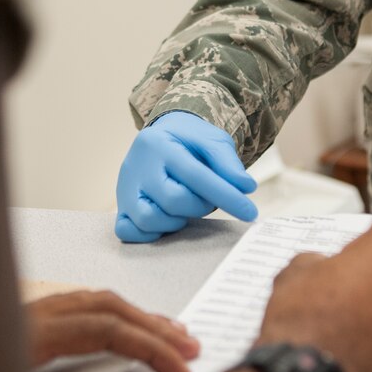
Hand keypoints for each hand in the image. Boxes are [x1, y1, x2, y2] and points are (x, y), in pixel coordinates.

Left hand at [26, 290, 199, 371]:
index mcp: (29, 333)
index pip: (108, 329)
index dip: (151, 348)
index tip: (178, 370)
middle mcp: (31, 317)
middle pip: (108, 307)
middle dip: (156, 327)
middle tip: (188, 347)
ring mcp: (26, 318)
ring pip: (95, 301)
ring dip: (138, 317)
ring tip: (167, 335)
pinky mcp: (22, 327)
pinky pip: (80, 309)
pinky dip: (112, 317)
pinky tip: (122, 330)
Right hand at [115, 112, 257, 242]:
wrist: (163, 136)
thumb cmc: (190, 141)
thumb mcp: (212, 141)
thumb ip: (228, 164)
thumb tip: (246, 187)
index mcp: (161, 145)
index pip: (196, 176)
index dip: (226, 196)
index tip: (251, 212)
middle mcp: (137, 166)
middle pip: (173, 200)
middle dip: (200, 206)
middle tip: (207, 199)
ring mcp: (125, 188)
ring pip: (149, 219)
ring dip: (176, 221)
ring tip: (185, 207)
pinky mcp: (120, 206)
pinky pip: (126, 231)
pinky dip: (149, 234)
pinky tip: (167, 222)